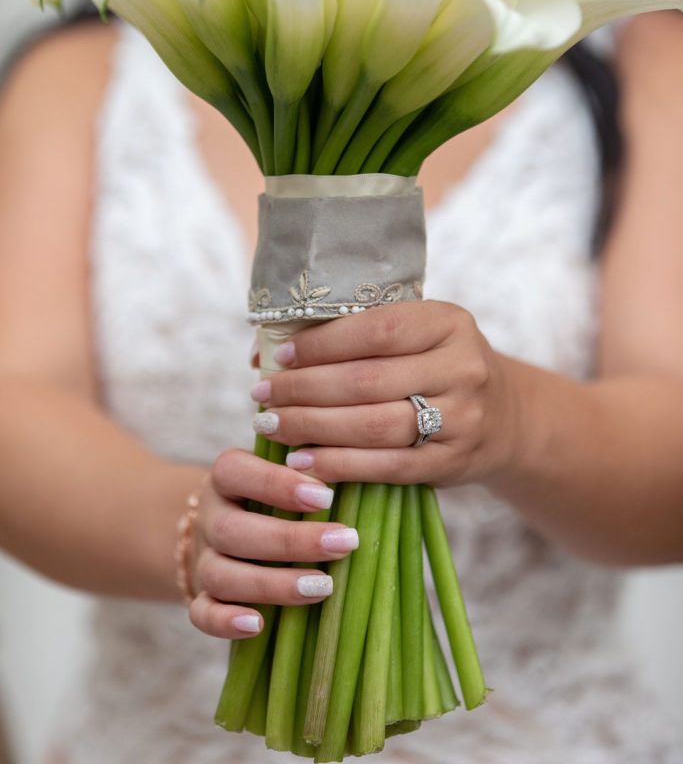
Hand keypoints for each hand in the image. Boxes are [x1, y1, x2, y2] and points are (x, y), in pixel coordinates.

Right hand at [187, 449, 358, 639]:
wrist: (224, 527)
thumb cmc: (272, 495)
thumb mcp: (283, 473)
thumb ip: (309, 470)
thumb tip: (359, 473)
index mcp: (226, 478)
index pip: (236, 471)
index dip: (277, 483)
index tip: (327, 496)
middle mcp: (209, 518)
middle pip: (233, 530)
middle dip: (291, 541)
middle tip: (344, 543)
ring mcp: (202, 560)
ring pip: (220, 575)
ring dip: (272, 584)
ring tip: (324, 586)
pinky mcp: (201, 597)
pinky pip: (202, 614)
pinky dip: (226, 622)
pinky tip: (257, 625)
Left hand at [249, 301, 519, 488]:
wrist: (504, 417)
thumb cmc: (435, 366)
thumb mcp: (416, 337)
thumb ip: (352, 337)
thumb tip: (263, 351)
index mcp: (448, 322)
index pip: (376, 329)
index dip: (321, 344)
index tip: (280, 357)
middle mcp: (462, 367)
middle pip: (367, 381)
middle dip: (304, 389)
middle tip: (262, 395)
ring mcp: (463, 418)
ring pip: (373, 426)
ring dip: (313, 427)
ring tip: (272, 426)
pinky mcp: (454, 462)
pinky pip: (387, 466)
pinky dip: (339, 465)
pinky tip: (303, 461)